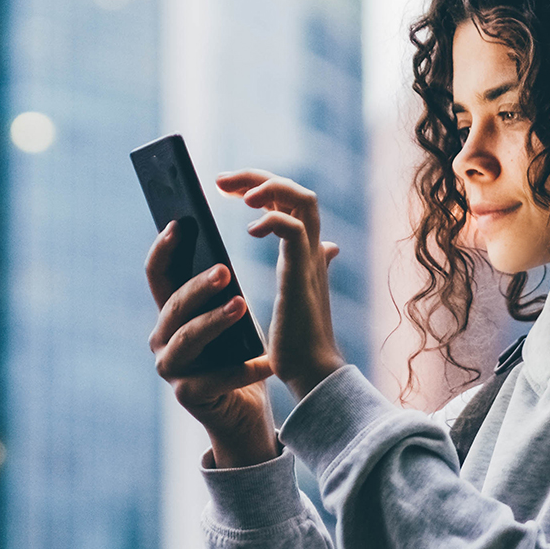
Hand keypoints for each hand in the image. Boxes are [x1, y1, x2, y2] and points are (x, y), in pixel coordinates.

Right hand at [147, 222, 279, 467]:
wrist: (246, 412)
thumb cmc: (240, 357)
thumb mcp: (236, 316)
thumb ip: (231, 284)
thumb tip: (255, 230)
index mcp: (171, 315)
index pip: (158, 275)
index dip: (163, 248)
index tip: (180, 222)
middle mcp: (162, 339)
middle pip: (174, 305)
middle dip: (198, 286)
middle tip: (226, 270)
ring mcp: (170, 369)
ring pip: (188, 339)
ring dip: (214, 321)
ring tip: (242, 306)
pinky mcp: (187, 395)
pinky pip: (214, 378)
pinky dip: (243, 370)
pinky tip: (268, 362)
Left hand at [216, 170, 346, 399]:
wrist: (309, 371)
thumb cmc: (296, 338)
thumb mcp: (296, 290)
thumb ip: (302, 263)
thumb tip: (328, 247)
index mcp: (304, 251)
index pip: (292, 200)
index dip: (262, 185)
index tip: (227, 188)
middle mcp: (312, 249)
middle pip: (298, 191)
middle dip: (259, 177)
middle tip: (221, 181)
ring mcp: (310, 260)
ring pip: (303, 199)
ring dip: (269, 187)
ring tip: (241, 196)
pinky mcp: (302, 275)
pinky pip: (294, 230)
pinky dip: (273, 219)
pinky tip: (251, 230)